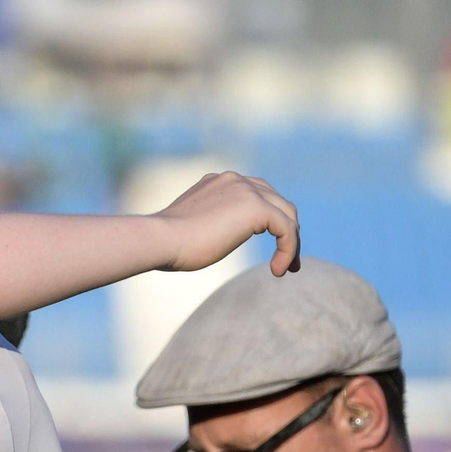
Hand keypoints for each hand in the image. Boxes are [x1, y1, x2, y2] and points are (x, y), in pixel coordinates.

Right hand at [154, 171, 300, 276]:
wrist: (159, 239)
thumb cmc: (167, 244)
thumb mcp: (192, 228)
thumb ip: (210, 225)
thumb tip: (213, 239)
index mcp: (219, 182)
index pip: (256, 194)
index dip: (268, 219)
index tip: (265, 245)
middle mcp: (235, 180)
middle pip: (277, 200)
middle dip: (286, 229)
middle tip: (286, 259)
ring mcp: (246, 190)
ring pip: (287, 213)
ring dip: (291, 242)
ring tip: (286, 268)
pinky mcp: (256, 207)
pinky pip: (286, 228)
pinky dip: (288, 250)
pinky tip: (278, 271)